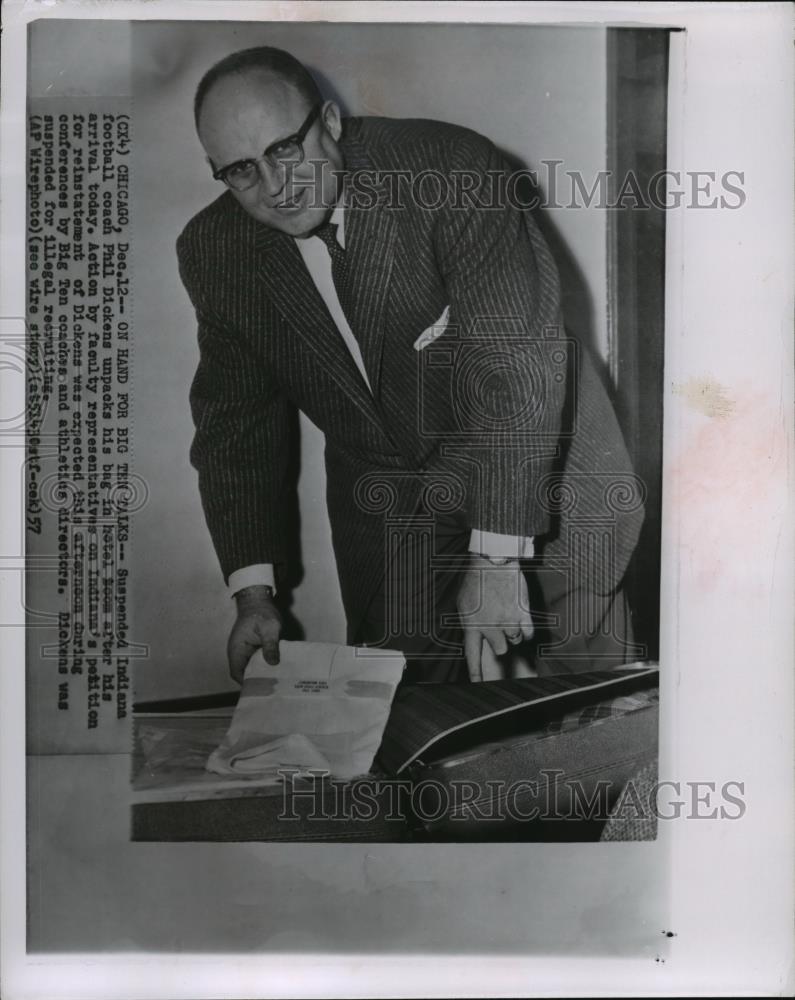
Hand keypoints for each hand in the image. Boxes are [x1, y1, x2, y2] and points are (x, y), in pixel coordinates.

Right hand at [227, 585, 281, 684]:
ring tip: (277, 681)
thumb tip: (273, 663)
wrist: (258, 601)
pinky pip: (258, 661)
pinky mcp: (253, 649)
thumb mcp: (269, 628)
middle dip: (258, 680)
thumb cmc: (261, 613)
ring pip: (252, 668)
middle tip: (274, 687)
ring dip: (263, 673)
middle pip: (245, 673)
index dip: (247, 683)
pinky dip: (266, 666)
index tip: (261, 689)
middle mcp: (239, 653)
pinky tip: (278, 669)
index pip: (237, 673)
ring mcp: (246, 652)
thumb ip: (270, 645)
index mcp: (237, 650)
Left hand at [456, 554, 533, 681]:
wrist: (493, 560)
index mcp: (471, 624)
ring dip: (513, 630)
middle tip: (498, 624)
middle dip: (501, 640)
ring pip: (515, 640)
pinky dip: (525, 626)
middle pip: (501, 650)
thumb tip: (476, 640)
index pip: (473, 655)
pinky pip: (527, 633)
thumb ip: (470, 623)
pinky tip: (518, 613)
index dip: (476, 672)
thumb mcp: (464, 603)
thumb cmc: (476, 580)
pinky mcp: (522, 613)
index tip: (478, 685)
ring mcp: (507, 620)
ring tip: (506, 612)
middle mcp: (489, 626)